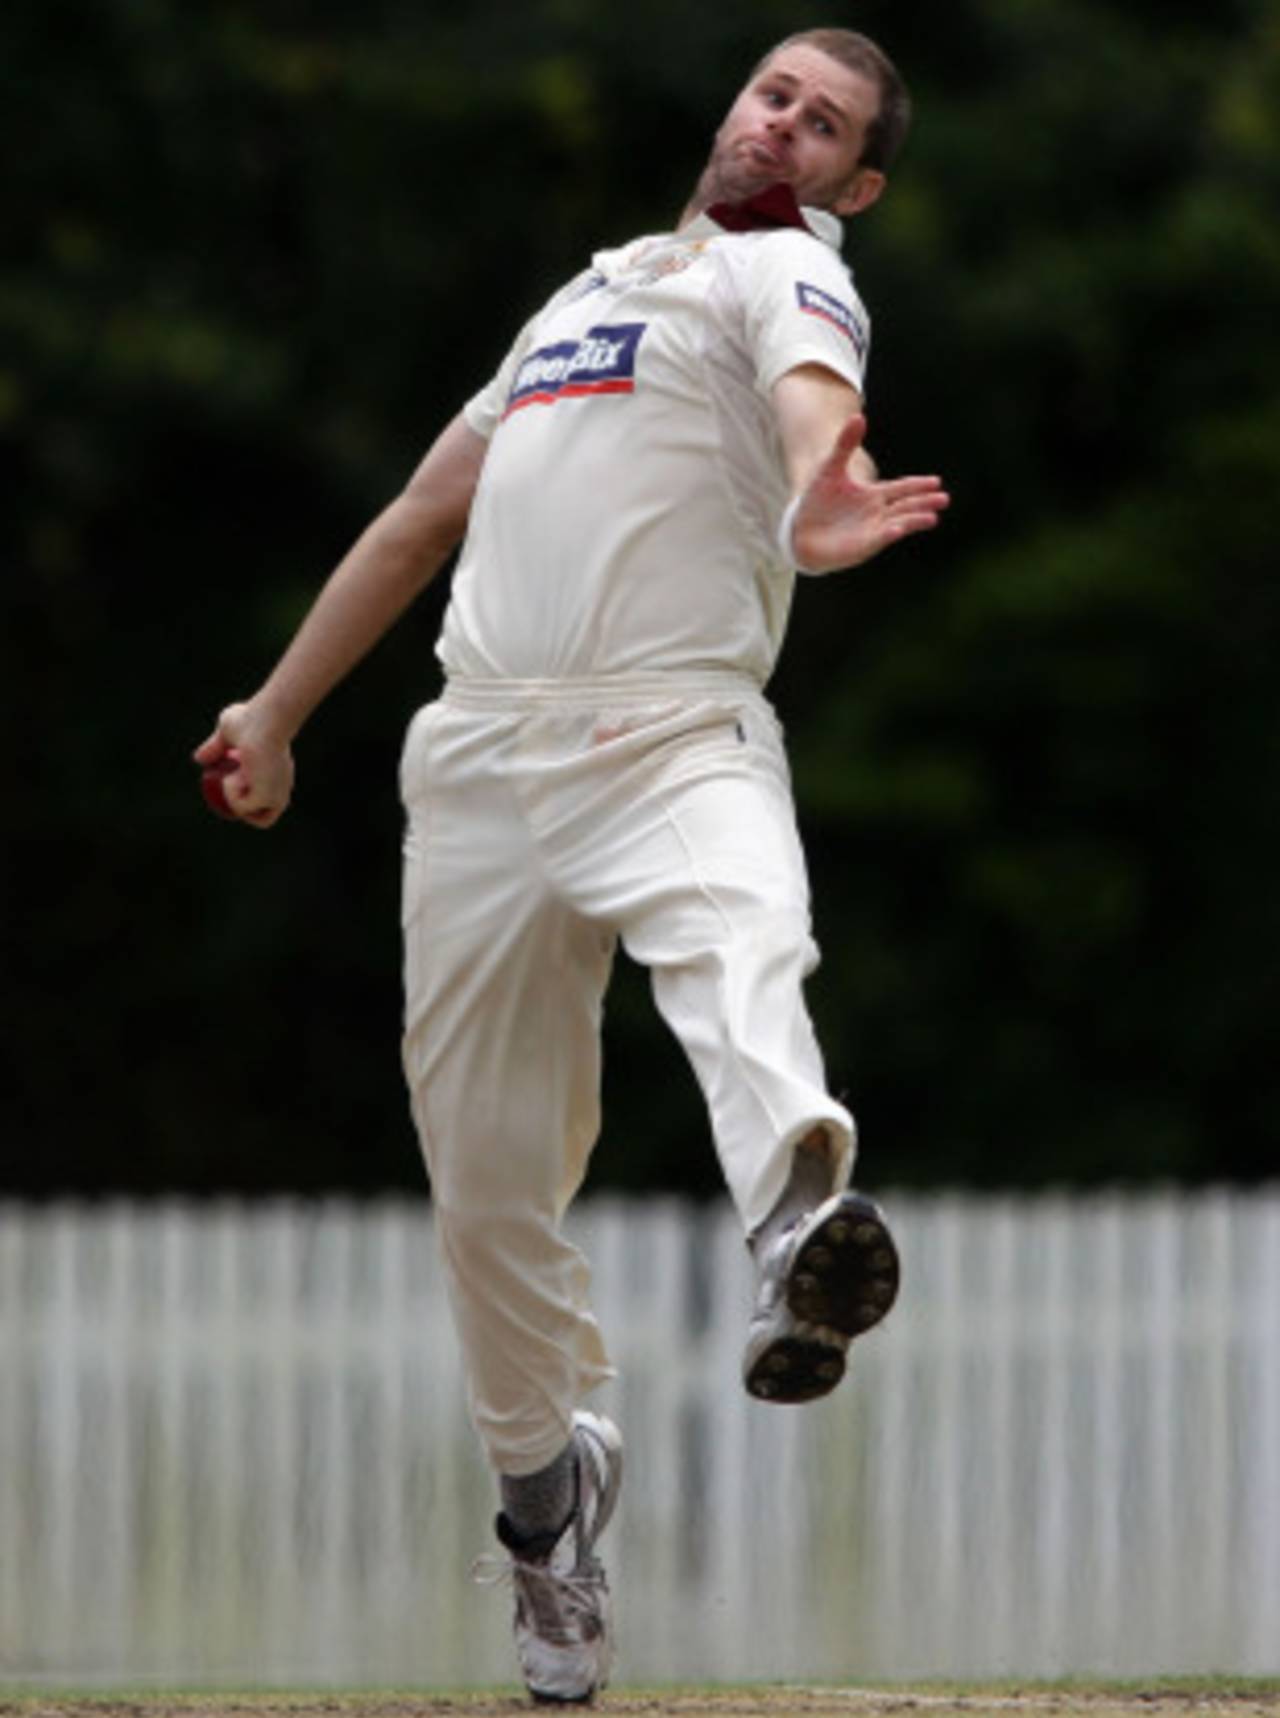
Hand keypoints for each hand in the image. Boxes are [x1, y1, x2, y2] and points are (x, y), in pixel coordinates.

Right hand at [193, 700, 295, 828]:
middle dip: (240, 808)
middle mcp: (282, 788)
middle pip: (264, 816)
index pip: (267, 800)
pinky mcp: (269, 798)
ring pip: (250, 813)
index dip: (246, 800)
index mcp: (278, 774)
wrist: (266, 721)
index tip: (227, 781)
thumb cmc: (253, 719)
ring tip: (235, 774)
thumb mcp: (228, 733)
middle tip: (226, 786)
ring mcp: (277, 795)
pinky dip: (231, 794)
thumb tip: (199, 759)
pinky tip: (234, 775)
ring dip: (234, 797)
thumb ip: (215, 746)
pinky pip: (241, 807)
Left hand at [790, 414, 948, 571]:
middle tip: (944, 499)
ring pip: (899, 523)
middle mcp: (877, 513)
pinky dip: (889, 533)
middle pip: (906, 506)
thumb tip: (858, 415)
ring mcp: (872, 530)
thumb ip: (845, 444)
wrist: (801, 532)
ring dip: (914, 520)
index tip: (937, 481)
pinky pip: (879, 538)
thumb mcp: (830, 468)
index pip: (902, 488)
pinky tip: (898, 529)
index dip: (918, 485)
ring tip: (933, 517)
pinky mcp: (862, 546)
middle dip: (924, 503)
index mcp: (874, 495)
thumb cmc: (817, 501)